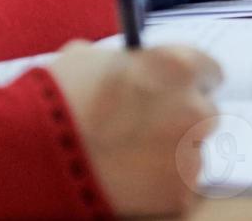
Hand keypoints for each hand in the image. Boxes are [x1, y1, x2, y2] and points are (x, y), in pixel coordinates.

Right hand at [50, 41, 220, 217]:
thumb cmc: (61, 96)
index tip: (176, 90)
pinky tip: (132, 177)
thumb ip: (120, 61)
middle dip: (180, 117)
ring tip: (132, 155)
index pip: (209, 70)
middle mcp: (194, 108)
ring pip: (192, 150)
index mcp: (176, 66)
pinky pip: (181, 184)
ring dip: (172, 151)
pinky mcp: (181, 193)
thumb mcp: (88, 57)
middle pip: (204, 113)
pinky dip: (162, 183)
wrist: (42, 151)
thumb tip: (120, 67)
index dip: (188, 81)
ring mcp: (190, 154)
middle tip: (146, 125)